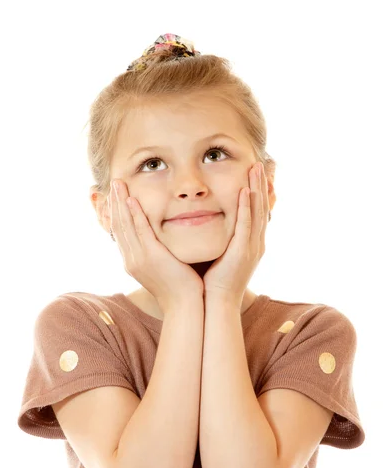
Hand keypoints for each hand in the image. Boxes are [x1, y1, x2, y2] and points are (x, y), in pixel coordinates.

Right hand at [108, 180, 203, 313]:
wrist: (185, 305)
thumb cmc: (179, 288)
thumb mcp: (163, 268)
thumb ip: (158, 254)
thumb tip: (161, 243)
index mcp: (132, 262)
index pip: (119, 233)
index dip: (116, 213)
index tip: (114, 197)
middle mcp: (130, 260)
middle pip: (118, 226)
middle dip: (115, 203)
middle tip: (114, 183)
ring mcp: (139, 258)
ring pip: (125, 225)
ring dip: (121, 203)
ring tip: (119, 184)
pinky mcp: (151, 256)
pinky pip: (140, 231)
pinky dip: (135, 215)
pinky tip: (132, 201)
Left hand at [203, 162, 268, 307]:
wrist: (216, 303)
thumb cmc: (213, 282)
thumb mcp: (220, 255)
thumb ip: (219, 239)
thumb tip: (206, 224)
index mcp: (250, 244)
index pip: (257, 212)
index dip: (258, 192)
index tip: (255, 174)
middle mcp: (255, 243)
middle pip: (261, 208)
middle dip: (261, 185)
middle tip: (259, 164)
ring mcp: (251, 247)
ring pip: (256, 212)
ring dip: (257, 189)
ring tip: (255, 168)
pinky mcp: (242, 252)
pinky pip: (246, 225)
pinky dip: (246, 207)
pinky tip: (245, 191)